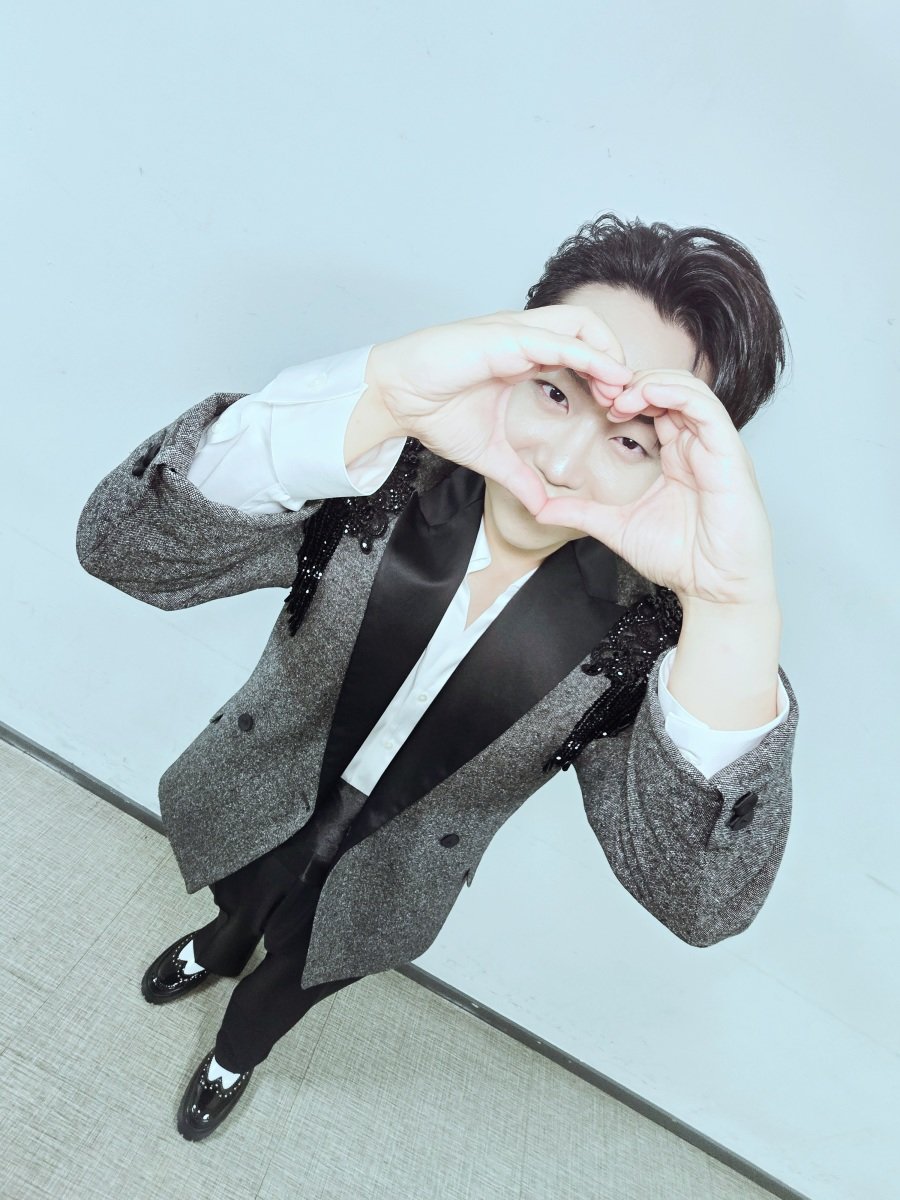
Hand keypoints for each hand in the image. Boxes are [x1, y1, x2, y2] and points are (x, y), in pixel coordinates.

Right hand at [362, 306, 633, 513]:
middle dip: (616, 359)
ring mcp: (517, 332)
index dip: (604, 377)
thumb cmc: (433, 412)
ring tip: (621, 387)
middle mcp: (526, 338)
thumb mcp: (490, 455)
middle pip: (590, 329)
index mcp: (524, 357)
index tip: (616, 411)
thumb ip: (520, 478)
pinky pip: (559, 339)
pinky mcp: (507, 335)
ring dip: (609, 351)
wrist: (396, 398)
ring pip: (582, 323)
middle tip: (626, 399)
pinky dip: (590, 355)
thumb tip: (542, 509)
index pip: (580, 353)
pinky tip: (608, 376)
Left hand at [535, 369, 778, 605]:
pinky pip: (706, 408)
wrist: (715, 588)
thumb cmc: (680, 559)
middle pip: (668, 388)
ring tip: (619, 394)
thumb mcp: (617, 527)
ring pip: (687, 389)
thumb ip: (582, 513)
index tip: (593, 402)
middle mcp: (697, 444)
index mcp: (677, 455)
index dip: (623, 395)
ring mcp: (715, 446)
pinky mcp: (729, 452)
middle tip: (600, 392)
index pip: (652, 405)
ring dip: (651, 382)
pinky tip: (645, 395)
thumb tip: (540, 509)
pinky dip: (675, 393)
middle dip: (632, 382)